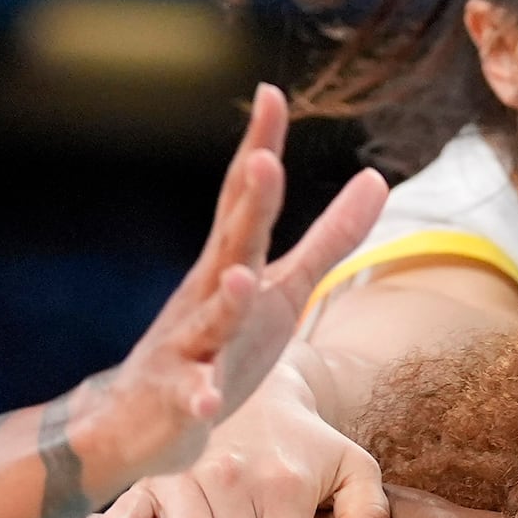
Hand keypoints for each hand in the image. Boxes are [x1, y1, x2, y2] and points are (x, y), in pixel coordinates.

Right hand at [81, 85, 386, 499]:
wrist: (138, 423)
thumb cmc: (220, 346)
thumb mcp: (282, 290)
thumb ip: (331, 238)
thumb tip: (379, 178)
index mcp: (231, 267)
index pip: (245, 201)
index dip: (259, 150)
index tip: (271, 93)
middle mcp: (206, 297)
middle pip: (230, 246)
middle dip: (248, 207)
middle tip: (267, 161)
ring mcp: (186, 348)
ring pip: (208, 322)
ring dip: (226, 301)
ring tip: (242, 278)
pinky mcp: (176, 402)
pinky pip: (187, 399)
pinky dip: (196, 396)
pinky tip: (206, 399)